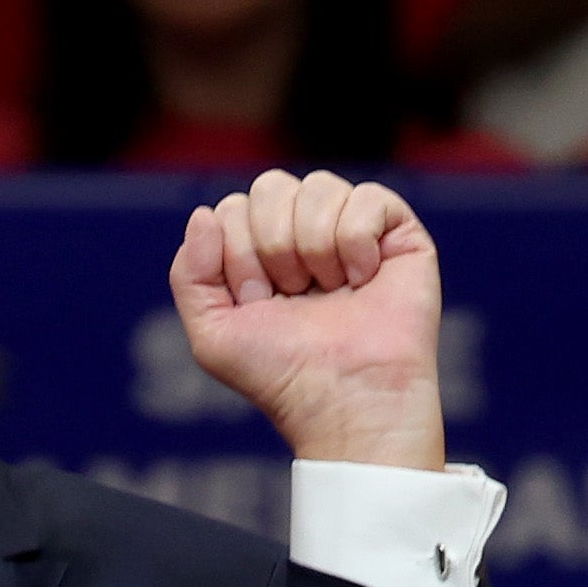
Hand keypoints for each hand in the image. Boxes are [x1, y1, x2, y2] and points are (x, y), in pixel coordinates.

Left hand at [170, 171, 446, 468]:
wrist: (345, 400)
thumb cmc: (283, 375)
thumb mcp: (212, 334)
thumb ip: (189, 273)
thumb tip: (206, 214)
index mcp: (260, 251)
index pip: (233, 208)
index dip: (238, 256)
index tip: (260, 303)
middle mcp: (304, 233)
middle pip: (270, 186)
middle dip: (272, 246)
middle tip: (294, 295)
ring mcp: (352, 230)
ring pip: (318, 186)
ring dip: (314, 247)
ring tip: (331, 291)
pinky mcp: (398, 233)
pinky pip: (367, 197)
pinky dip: (357, 244)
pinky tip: (363, 280)